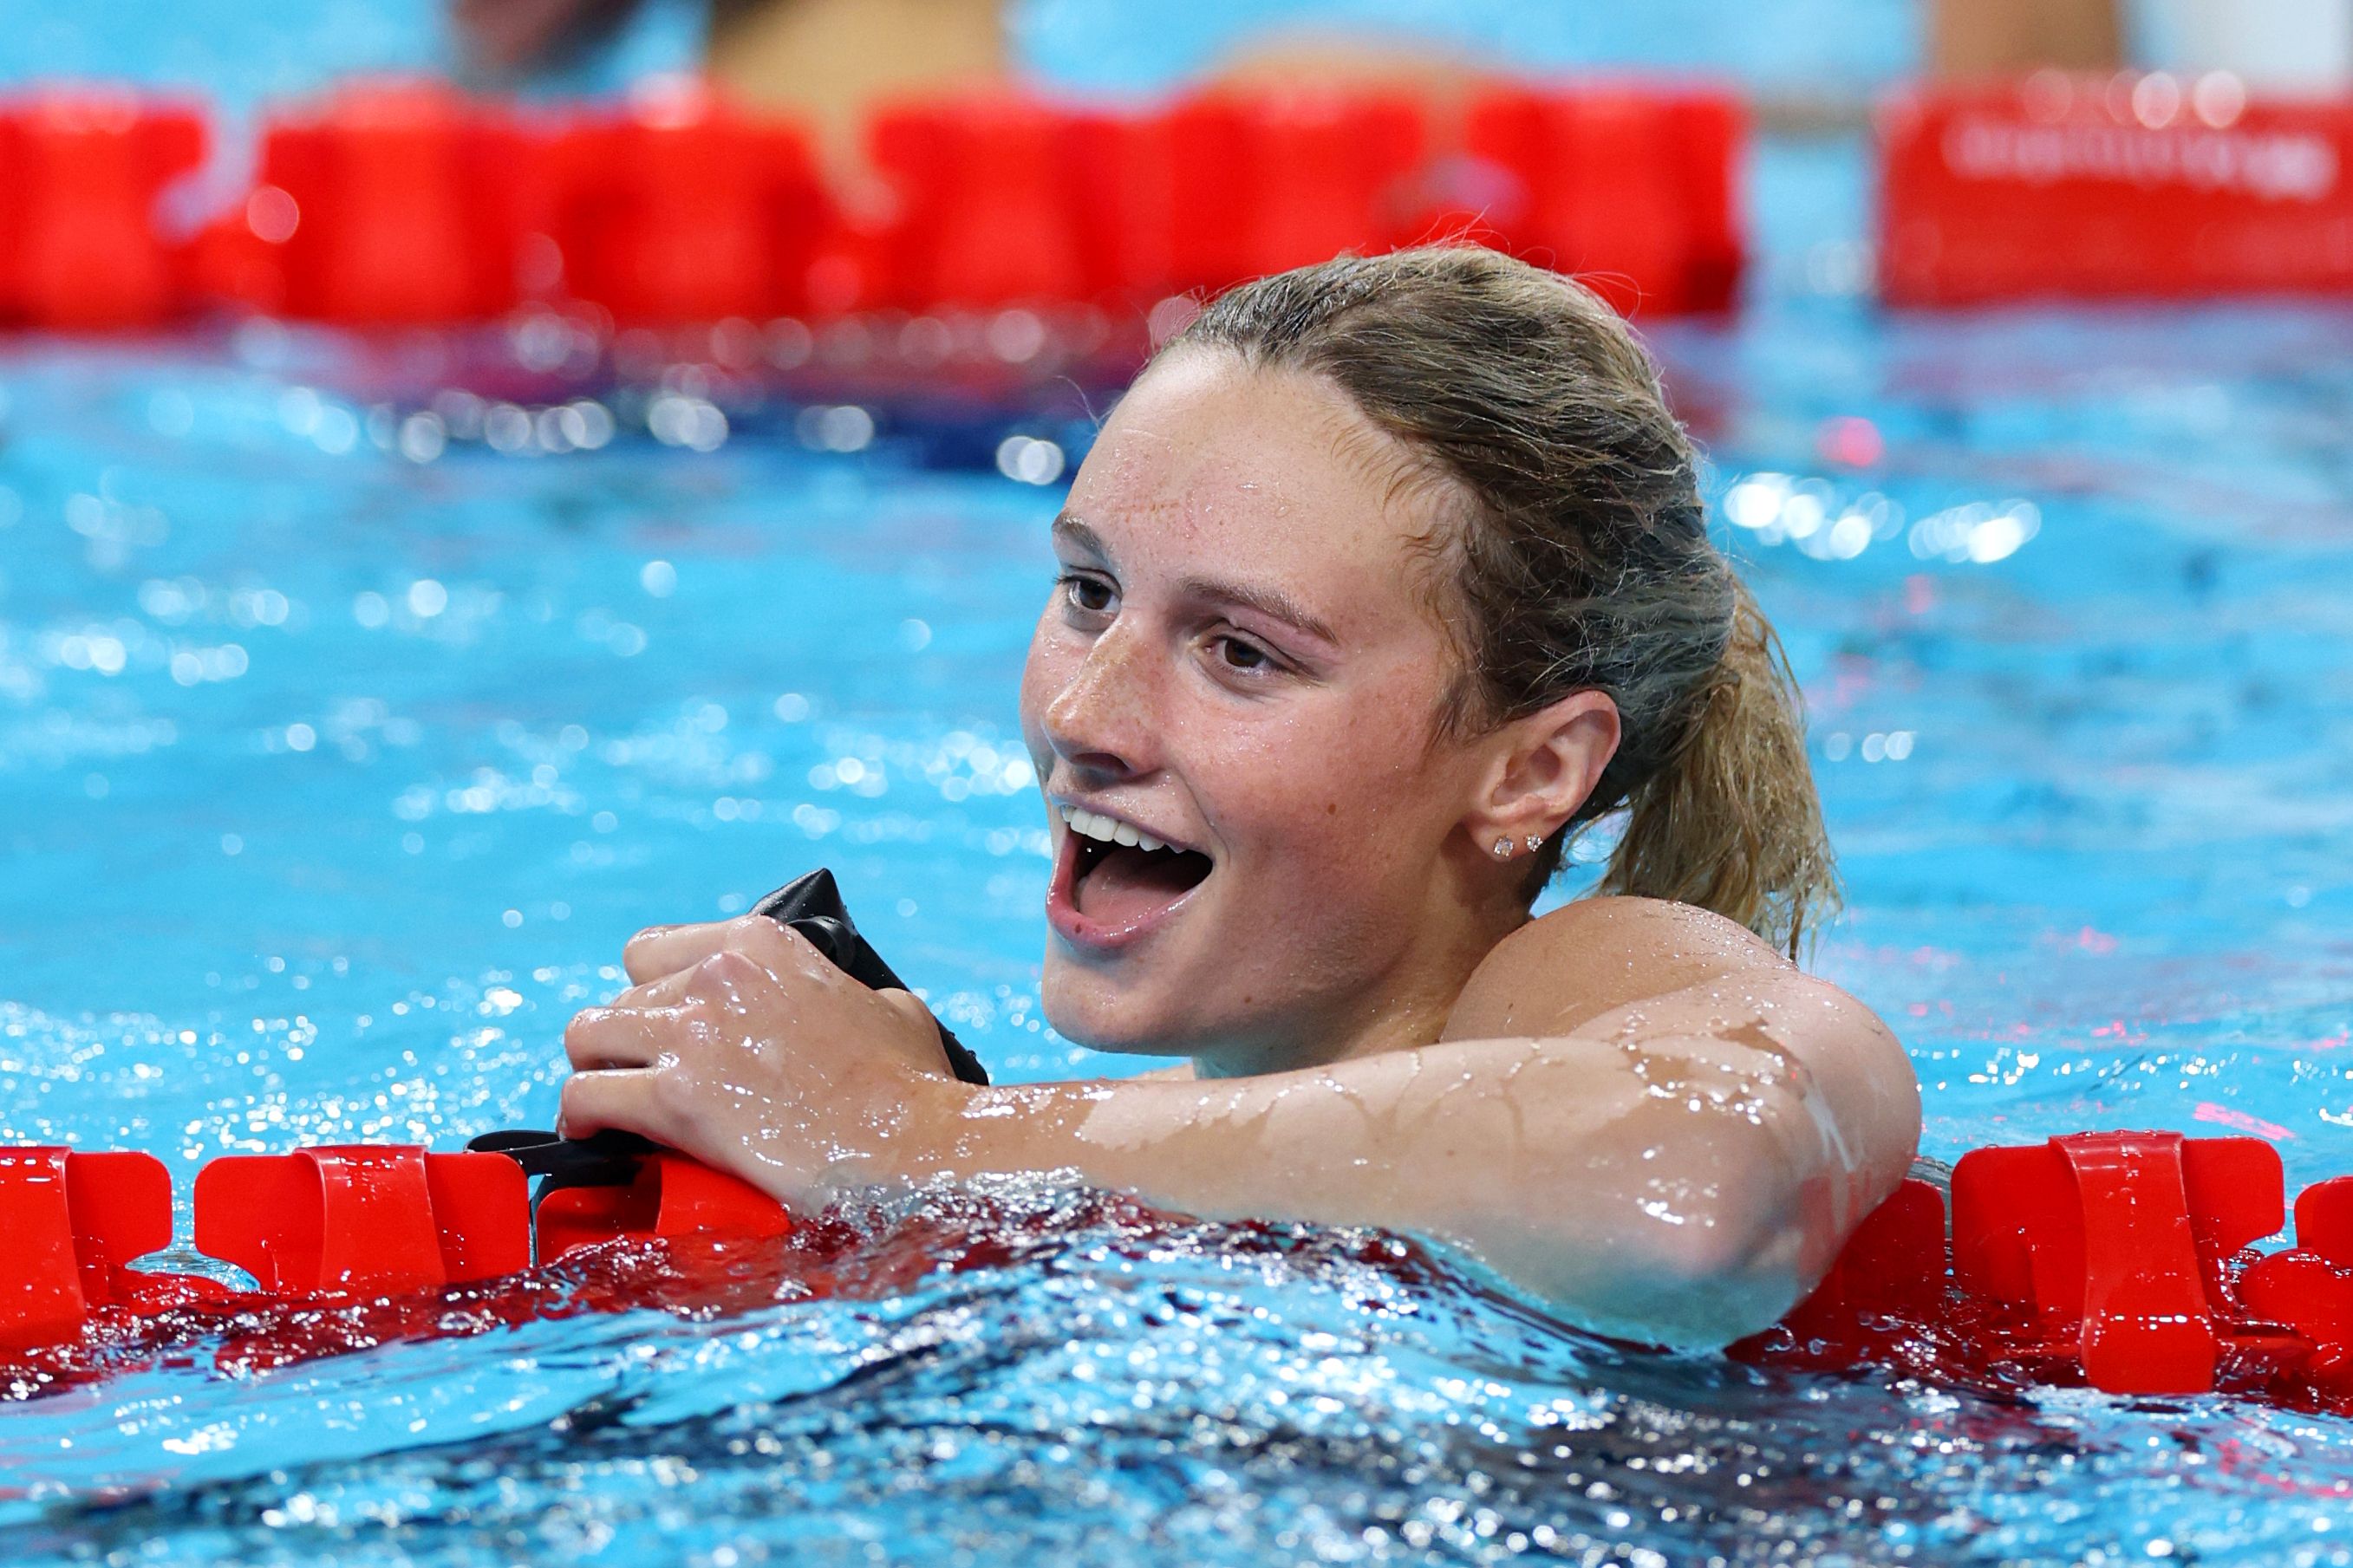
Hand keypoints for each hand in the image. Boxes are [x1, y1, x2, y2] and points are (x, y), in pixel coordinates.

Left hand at [558, 914, 961, 1205]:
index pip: (653, 949)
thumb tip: (853, 1010)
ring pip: (586, 1037)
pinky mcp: (675, 1099)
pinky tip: (593, 1134)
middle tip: (643, 1081)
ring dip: (596, 1072)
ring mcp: (691, 1034)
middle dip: (626, 1043)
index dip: (651, 992)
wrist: (910, 1147)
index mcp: (762, 944)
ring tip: (610, 1106)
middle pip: (620, 998)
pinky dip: (581, 1118)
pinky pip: (584, 1097)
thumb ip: (849, 994)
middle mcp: (716, 975)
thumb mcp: (891, 1009)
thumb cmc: (910, 1087)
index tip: (661, 1027)